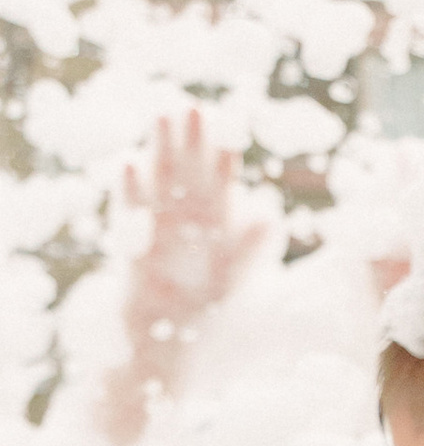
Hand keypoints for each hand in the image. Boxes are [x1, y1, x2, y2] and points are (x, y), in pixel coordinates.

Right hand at [121, 113, 259, 348]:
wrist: (166, 340)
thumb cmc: (205, 308)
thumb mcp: (237, 276)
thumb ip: (253, 247)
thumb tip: (272, 215)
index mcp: (212, 220)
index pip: (221, 180)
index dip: (224, 152)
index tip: (233, 122)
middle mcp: (183, 217)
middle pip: (188, 170)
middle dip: (191, 140)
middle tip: (195, 105)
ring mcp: (156, 228)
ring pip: (159, 181)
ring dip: (160, 149)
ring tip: (162, 114)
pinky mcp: (134, 246)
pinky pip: (131, 215)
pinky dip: (130, 190)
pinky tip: (129, 163)